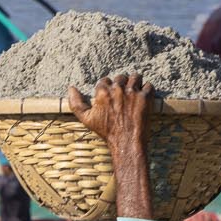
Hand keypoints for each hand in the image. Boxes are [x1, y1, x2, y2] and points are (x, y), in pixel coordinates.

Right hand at [66, 73, 151, 218]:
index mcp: (103, 92)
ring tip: (135, 93)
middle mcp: (117, 89)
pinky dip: (147, 90)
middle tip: (124, 96)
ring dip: (135, 83)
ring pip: (136, 77)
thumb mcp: (86, 120)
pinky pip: (149, 86)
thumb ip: (76, 104)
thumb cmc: (106, 132)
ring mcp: (132, 92)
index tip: (111, 97)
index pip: (105, 80)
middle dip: (122, 85)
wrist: (126, 143)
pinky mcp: (145, 97)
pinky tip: (143, 98)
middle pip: (121, 77)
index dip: (108, 88)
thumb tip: (71, 88)